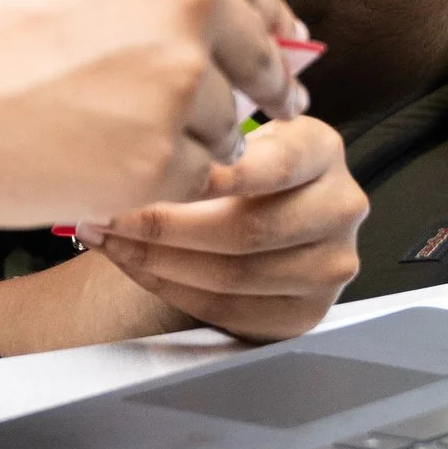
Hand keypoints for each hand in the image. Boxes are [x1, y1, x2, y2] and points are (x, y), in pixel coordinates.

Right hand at [0, 0, 310, 240]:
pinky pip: (185, 184)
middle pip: (256, 61)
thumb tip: (215, 26)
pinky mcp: (154, 158)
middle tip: (175, 108)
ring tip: (82, 128)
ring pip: (221, 129)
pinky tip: (76, 160)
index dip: (252, 33)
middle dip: (228, 91)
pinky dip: (144, 187)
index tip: (265, 55)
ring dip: (173, 140)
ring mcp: (176, 78)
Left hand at [77, 117, 364, 341]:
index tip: (156, 173)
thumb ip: (205, 136)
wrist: (258, 215)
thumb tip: (128, 141)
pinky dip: (169, 288)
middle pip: (248, 229)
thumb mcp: (237, 135)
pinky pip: (228, 309)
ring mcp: (330, 266)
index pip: (275, 164)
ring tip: (107, 239)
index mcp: (322, 149)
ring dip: (156, 261)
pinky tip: (134, 265)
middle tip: (107, 213)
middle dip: (163, 226)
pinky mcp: (307, 313)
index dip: (216, 175)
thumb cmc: (237, 169)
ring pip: (233, 275)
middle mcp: (340, 207)